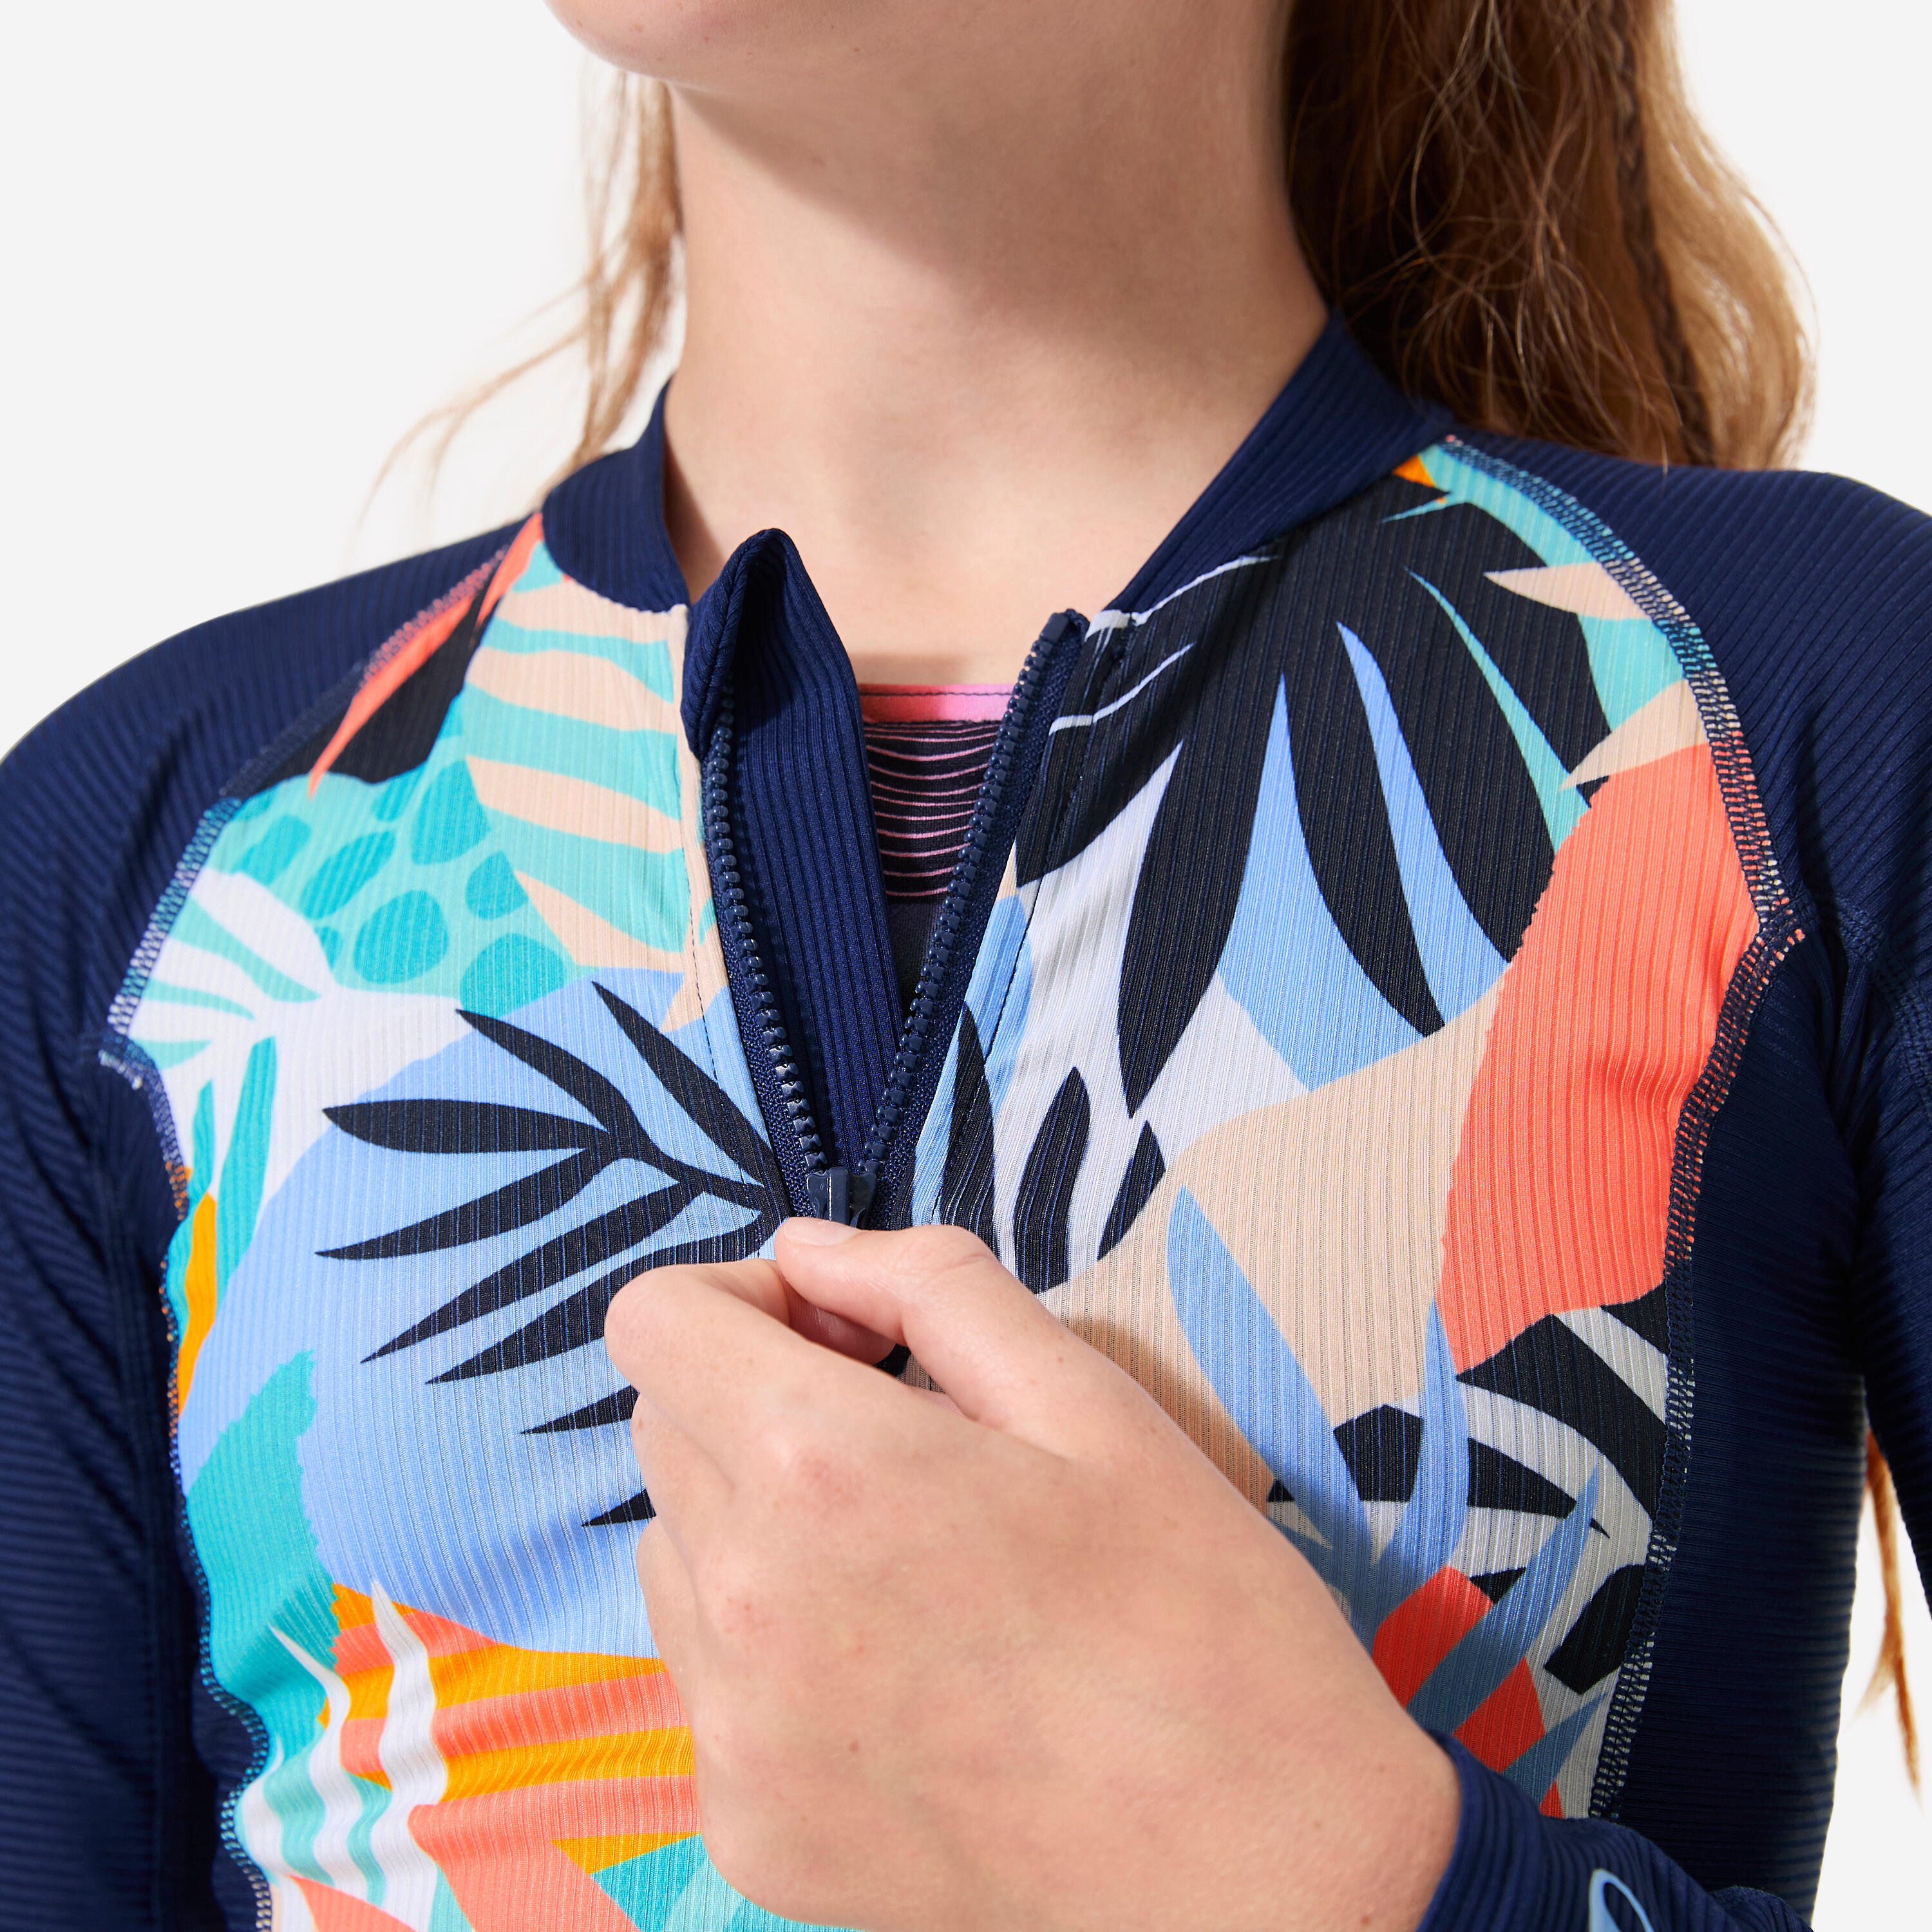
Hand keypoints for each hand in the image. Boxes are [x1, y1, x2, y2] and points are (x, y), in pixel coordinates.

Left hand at [603, 1221, 1458, 1931]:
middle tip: (902, 1437)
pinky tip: (905, 1672)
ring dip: (757, 1522)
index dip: (738, 1300)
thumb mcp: (1093, 1402)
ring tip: (910, 1563)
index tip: (835, 1334)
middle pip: (664, 1428)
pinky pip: (707, 1681)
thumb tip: (802, 1250)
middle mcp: (746, 1600)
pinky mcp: (747, 1828)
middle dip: (757, 1398)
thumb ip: (928, 1285)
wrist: (1267, 1881)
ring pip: (674, 1551)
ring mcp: (735, 1733)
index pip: (651, 1323)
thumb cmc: (1202, 1621)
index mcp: (825, 1466)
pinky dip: (773, 1647)